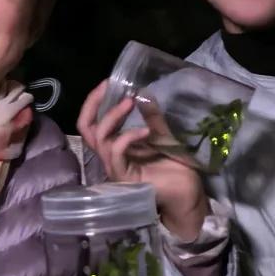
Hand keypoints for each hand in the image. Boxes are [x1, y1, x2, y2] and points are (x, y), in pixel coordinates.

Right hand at [78, 81, 209, 241]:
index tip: (108, 82)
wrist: (188, 193)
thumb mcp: (163, 135)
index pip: (92, 122)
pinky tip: (145, 131)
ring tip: (131, 102)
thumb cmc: (175, 167)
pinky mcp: (124, 177)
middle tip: (109, 86)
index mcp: (116, 145)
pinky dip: (127, 138)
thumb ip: (152, 118)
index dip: (95, 101)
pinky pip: (116, 154)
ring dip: (114, 116)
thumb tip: (144, 92)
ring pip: (100, 139)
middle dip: (93, 104)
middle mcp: (111, 156)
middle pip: (86, 128)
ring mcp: (116, 168)